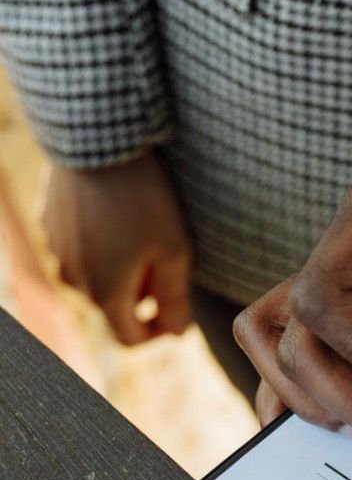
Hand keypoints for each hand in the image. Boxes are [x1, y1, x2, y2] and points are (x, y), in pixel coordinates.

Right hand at [43, 152, 192, 343]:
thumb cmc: (142, 197)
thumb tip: (177, 333)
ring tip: (142, 234)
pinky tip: (116, 215)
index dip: (156, 333)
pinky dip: (98, 245)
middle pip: (112, 307)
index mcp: (106, 295)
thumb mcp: (174, 250)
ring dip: (118, 270)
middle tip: (165, 260)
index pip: (130, 339)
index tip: (174, 313)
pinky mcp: (47, 225)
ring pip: (93, 278)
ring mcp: (55, 252)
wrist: (95, 140)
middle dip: (140, 295)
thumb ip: (176, 300)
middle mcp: (74, 281)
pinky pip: (77, 249)